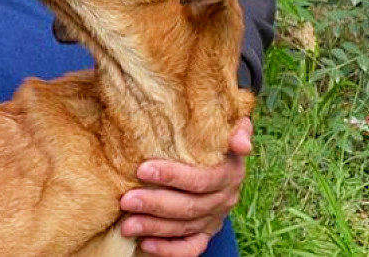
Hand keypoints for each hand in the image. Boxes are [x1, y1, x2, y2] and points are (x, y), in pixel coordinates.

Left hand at [119, 117, 252, 256]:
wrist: (216, 155)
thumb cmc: (208, 134)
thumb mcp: (224, 124)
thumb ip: (234, 126)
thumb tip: (241, 143)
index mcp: (230, 171)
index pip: (203, 179)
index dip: (173, 176)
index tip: (142, 169)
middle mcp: (226, 197)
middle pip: (190, 206)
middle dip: (155, 204)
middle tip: (126, 200)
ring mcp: (216, 217)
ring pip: (185, 227)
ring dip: (155, 227)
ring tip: (127, 225)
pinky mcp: (206, 232)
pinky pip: (191, 248)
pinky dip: (169, 250)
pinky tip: (146, 245)